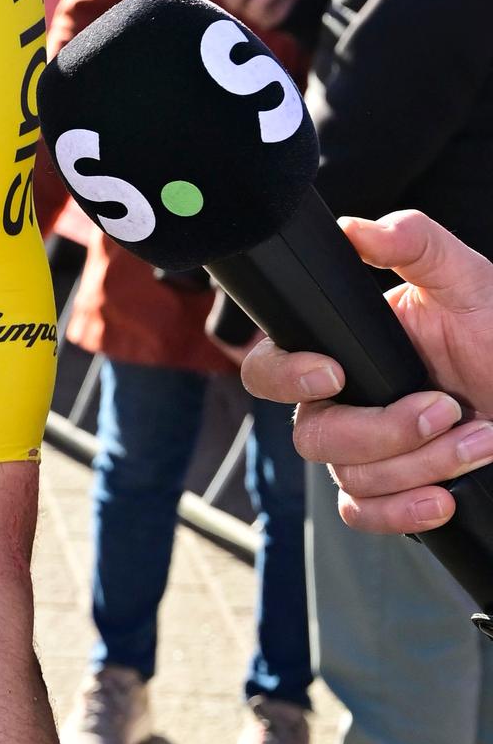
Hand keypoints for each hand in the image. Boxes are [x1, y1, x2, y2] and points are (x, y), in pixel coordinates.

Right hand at [242, 210, 492, 530]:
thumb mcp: (467, 280)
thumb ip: (415, 244)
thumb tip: (356, 228)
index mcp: (346, 350)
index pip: (270, 367)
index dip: (286, 376)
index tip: (335, 373)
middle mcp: (345, 404)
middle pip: (313, 436)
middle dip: (384, 431)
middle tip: (445, 408)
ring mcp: (366, 452)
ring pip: (353, 478)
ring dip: (424, 463)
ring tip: (480, 438)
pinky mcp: (391, 490)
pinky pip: (365, 515)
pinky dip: (405, 511)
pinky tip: (445, 495)